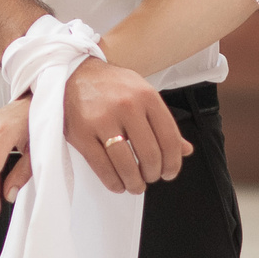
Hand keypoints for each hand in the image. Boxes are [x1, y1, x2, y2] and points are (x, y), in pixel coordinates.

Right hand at [61, 59, 190, 192]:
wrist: (74, 73)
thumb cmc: (111, 86)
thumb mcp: (142, 94)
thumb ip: (163, 122)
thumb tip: (184, 150)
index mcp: (146, 96)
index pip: (169, 138)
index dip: (173, 162)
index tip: (170, 172)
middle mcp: (126, 106)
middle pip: (150, 155)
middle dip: (154, 174)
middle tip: (151, 177)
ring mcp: (102, 120)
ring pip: (126, 165)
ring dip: (135, 183)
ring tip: (136, 184)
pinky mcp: (82, 133)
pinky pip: (102, 167)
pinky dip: (113, 182)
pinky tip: (118, 183)